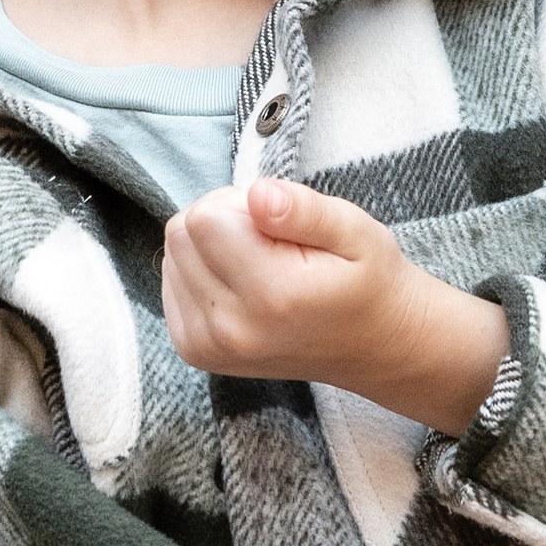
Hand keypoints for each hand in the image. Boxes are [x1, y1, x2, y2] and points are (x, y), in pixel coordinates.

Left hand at [163, 179, 507, 432]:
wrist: (373, 345)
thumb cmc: (366, 279)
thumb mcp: (355, 231)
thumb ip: (304, 210)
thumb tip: (257, 195)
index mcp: (273, 295)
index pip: (205, 217)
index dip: (240, 202)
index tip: (278, 222)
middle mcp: (232, 329)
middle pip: (182, 233)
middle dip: (222, 219)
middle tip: (272, 240)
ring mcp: (208, 346)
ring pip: (173, 254)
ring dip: (210, 247)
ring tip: (262, 264)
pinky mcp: (195, 350)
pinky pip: (171, 281)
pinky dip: (202, 272)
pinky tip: (243, 284)